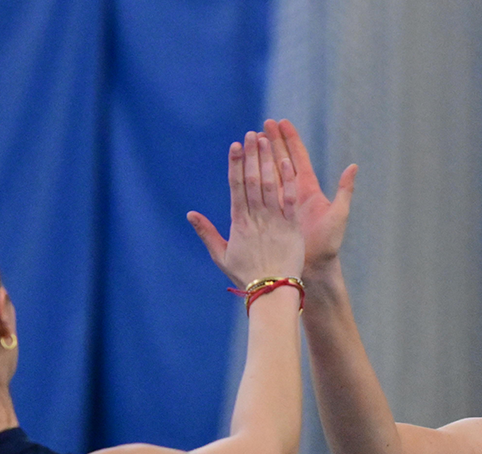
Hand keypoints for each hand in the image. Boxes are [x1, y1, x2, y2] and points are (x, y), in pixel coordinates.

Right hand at [187, 130, 304, 287]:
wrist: (271, 291)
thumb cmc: (246, 276)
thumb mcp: (221, 256)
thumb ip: (207, 233)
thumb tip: (190, 215)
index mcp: (239, 222)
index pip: (235, 187)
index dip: (235, 165)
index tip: (235, 146)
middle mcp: (255, 218)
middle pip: (251, 180)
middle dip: (252, 155)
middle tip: (252, 134)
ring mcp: (274, 221)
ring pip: (269, 185)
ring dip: (267, 161)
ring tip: (266, 140)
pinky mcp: (291, 227)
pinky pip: (289, 200)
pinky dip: (288, 181)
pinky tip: (286, 162)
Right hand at [264, 118, 355, 270]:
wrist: (314, 269)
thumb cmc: (328, 245)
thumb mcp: (338, 215)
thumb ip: (345, 190)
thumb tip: (354, 166)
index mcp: (308, 190)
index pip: (297, 158)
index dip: (290, 140)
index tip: (281, 123)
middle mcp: (294, 194)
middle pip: (281, 161)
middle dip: (273, 142)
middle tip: (263, 125)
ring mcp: (281, 204)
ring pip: (269, 174)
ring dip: (262, 156)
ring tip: (253, 139)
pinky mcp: (271, 215)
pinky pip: (261, 194)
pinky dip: (254, 179)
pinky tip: (246, 167)